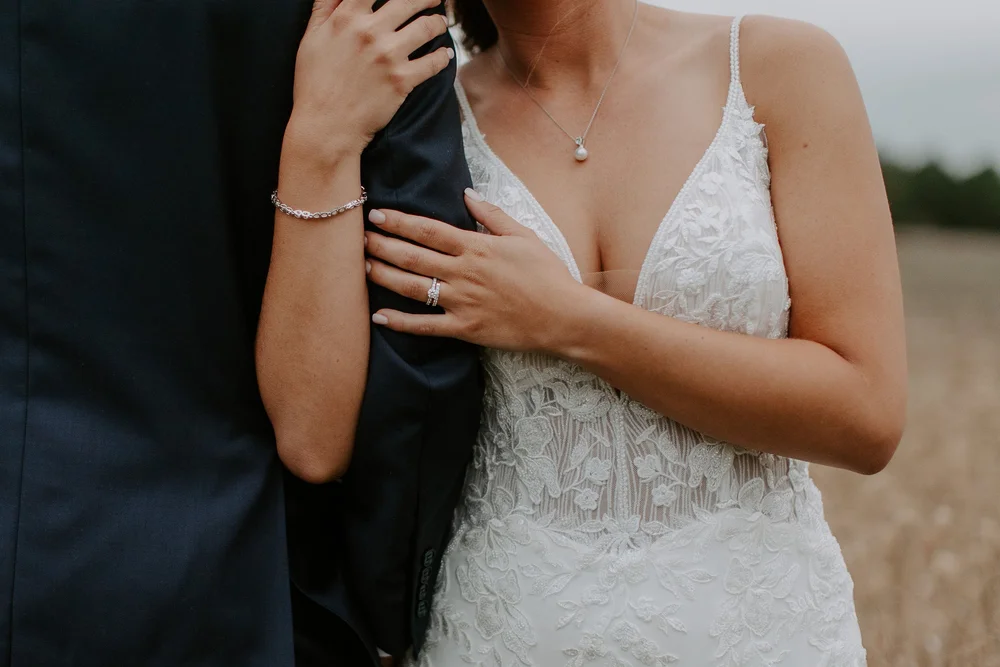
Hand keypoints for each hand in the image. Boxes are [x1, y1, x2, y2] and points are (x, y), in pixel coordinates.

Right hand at [285, 0, 453, 160]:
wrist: (326, 126)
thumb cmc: (314, 83)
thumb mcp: (311, 37)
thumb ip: (326, 7)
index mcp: (347, 17)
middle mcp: (371, 32)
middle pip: (410, 0)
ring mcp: (389, 56)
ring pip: (428, 27)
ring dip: (438, 22)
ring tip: (440, 22)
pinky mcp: (403, 80)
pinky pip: (434, 62)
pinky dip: (443, 56)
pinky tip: (446, 54)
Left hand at [364, 189, 583, 351]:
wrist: (564, 317)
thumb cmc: (548, 274)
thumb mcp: (524, 235)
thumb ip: (492, 215)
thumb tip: (466, 194)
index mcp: (477, 248)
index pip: (429, 230)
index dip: (399, 221)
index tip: (377, 214)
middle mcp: (465, 273)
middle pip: (413, 257)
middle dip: (382, 246)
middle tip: (358, 239)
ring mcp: (463, 302)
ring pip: (414, 288)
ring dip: (385, 277)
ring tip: (364, 268)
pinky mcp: (466, 329)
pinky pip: (427, 326)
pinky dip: (401, 323)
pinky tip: (379, 317)